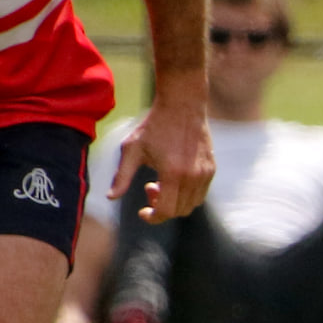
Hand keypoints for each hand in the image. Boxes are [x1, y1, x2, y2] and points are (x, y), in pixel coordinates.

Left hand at [109, 83, 212, 223]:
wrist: (183, 105)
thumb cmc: (154, 126)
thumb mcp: (132, 149)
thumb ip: (121, 176)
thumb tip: (110, 197)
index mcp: (173, 173)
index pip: (167, 210)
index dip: (153, 217)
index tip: (142, 212)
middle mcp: (193, 176)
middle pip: (180, 211)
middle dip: (162, 207)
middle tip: (149, 188)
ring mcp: (205, 173)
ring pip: (192, 204)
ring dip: (175, 202)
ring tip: (161, 183)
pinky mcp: (212, 169)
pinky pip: (201, 193)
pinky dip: (186, 194)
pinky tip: (174, 177)